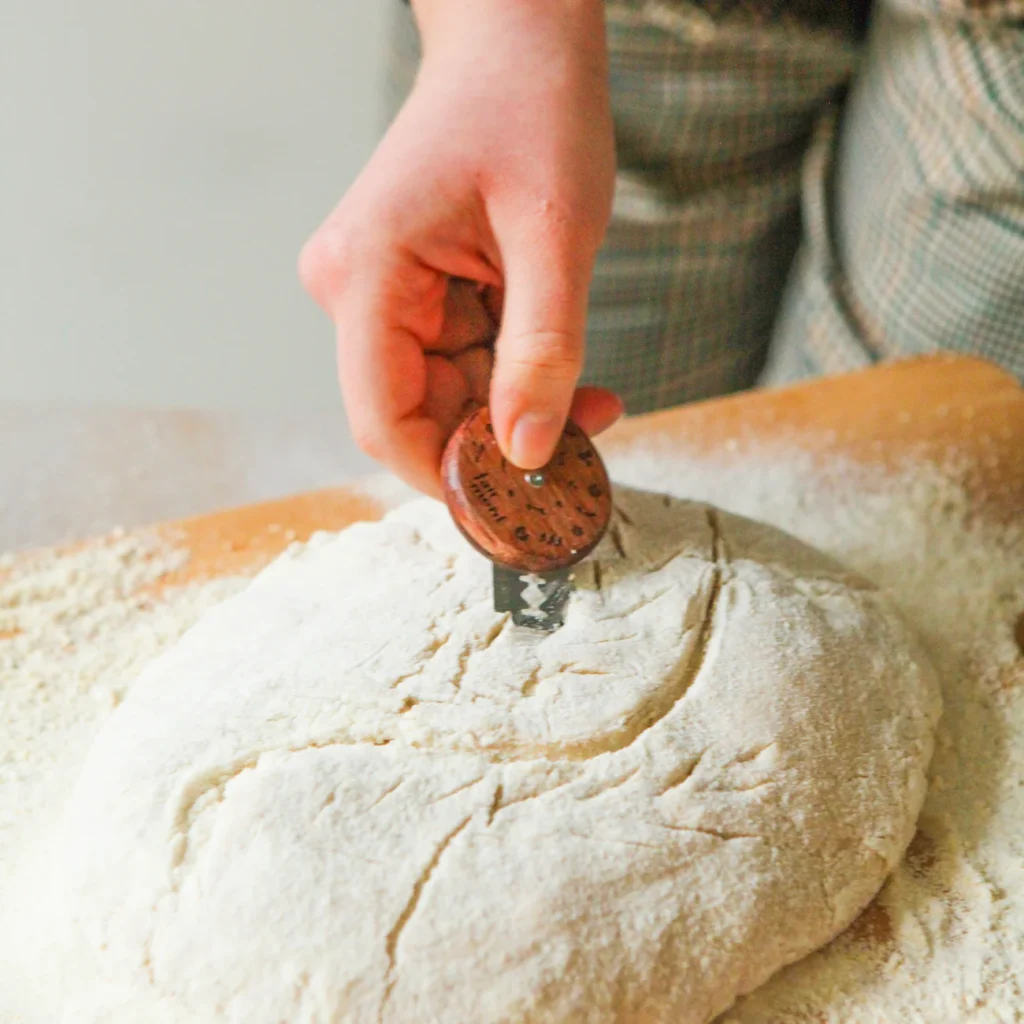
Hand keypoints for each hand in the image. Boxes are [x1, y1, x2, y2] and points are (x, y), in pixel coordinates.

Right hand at [299, 0, 619, 495]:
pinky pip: (461, 361)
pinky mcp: (412, 292)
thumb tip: (529, 451)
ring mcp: (381, 292)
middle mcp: (358, 292)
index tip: (517, 502)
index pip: (383, 419)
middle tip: (588, 443)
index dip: (444, 474)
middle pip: (419, 412)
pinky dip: (513, 375)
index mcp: (368, 275)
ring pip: (447, 393)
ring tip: (594, 397)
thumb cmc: (531, 108)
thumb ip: (542, 351)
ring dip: (518, 408)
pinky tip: (562, 363)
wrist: (517, 38)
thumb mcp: (554, 235)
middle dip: (501, 441)